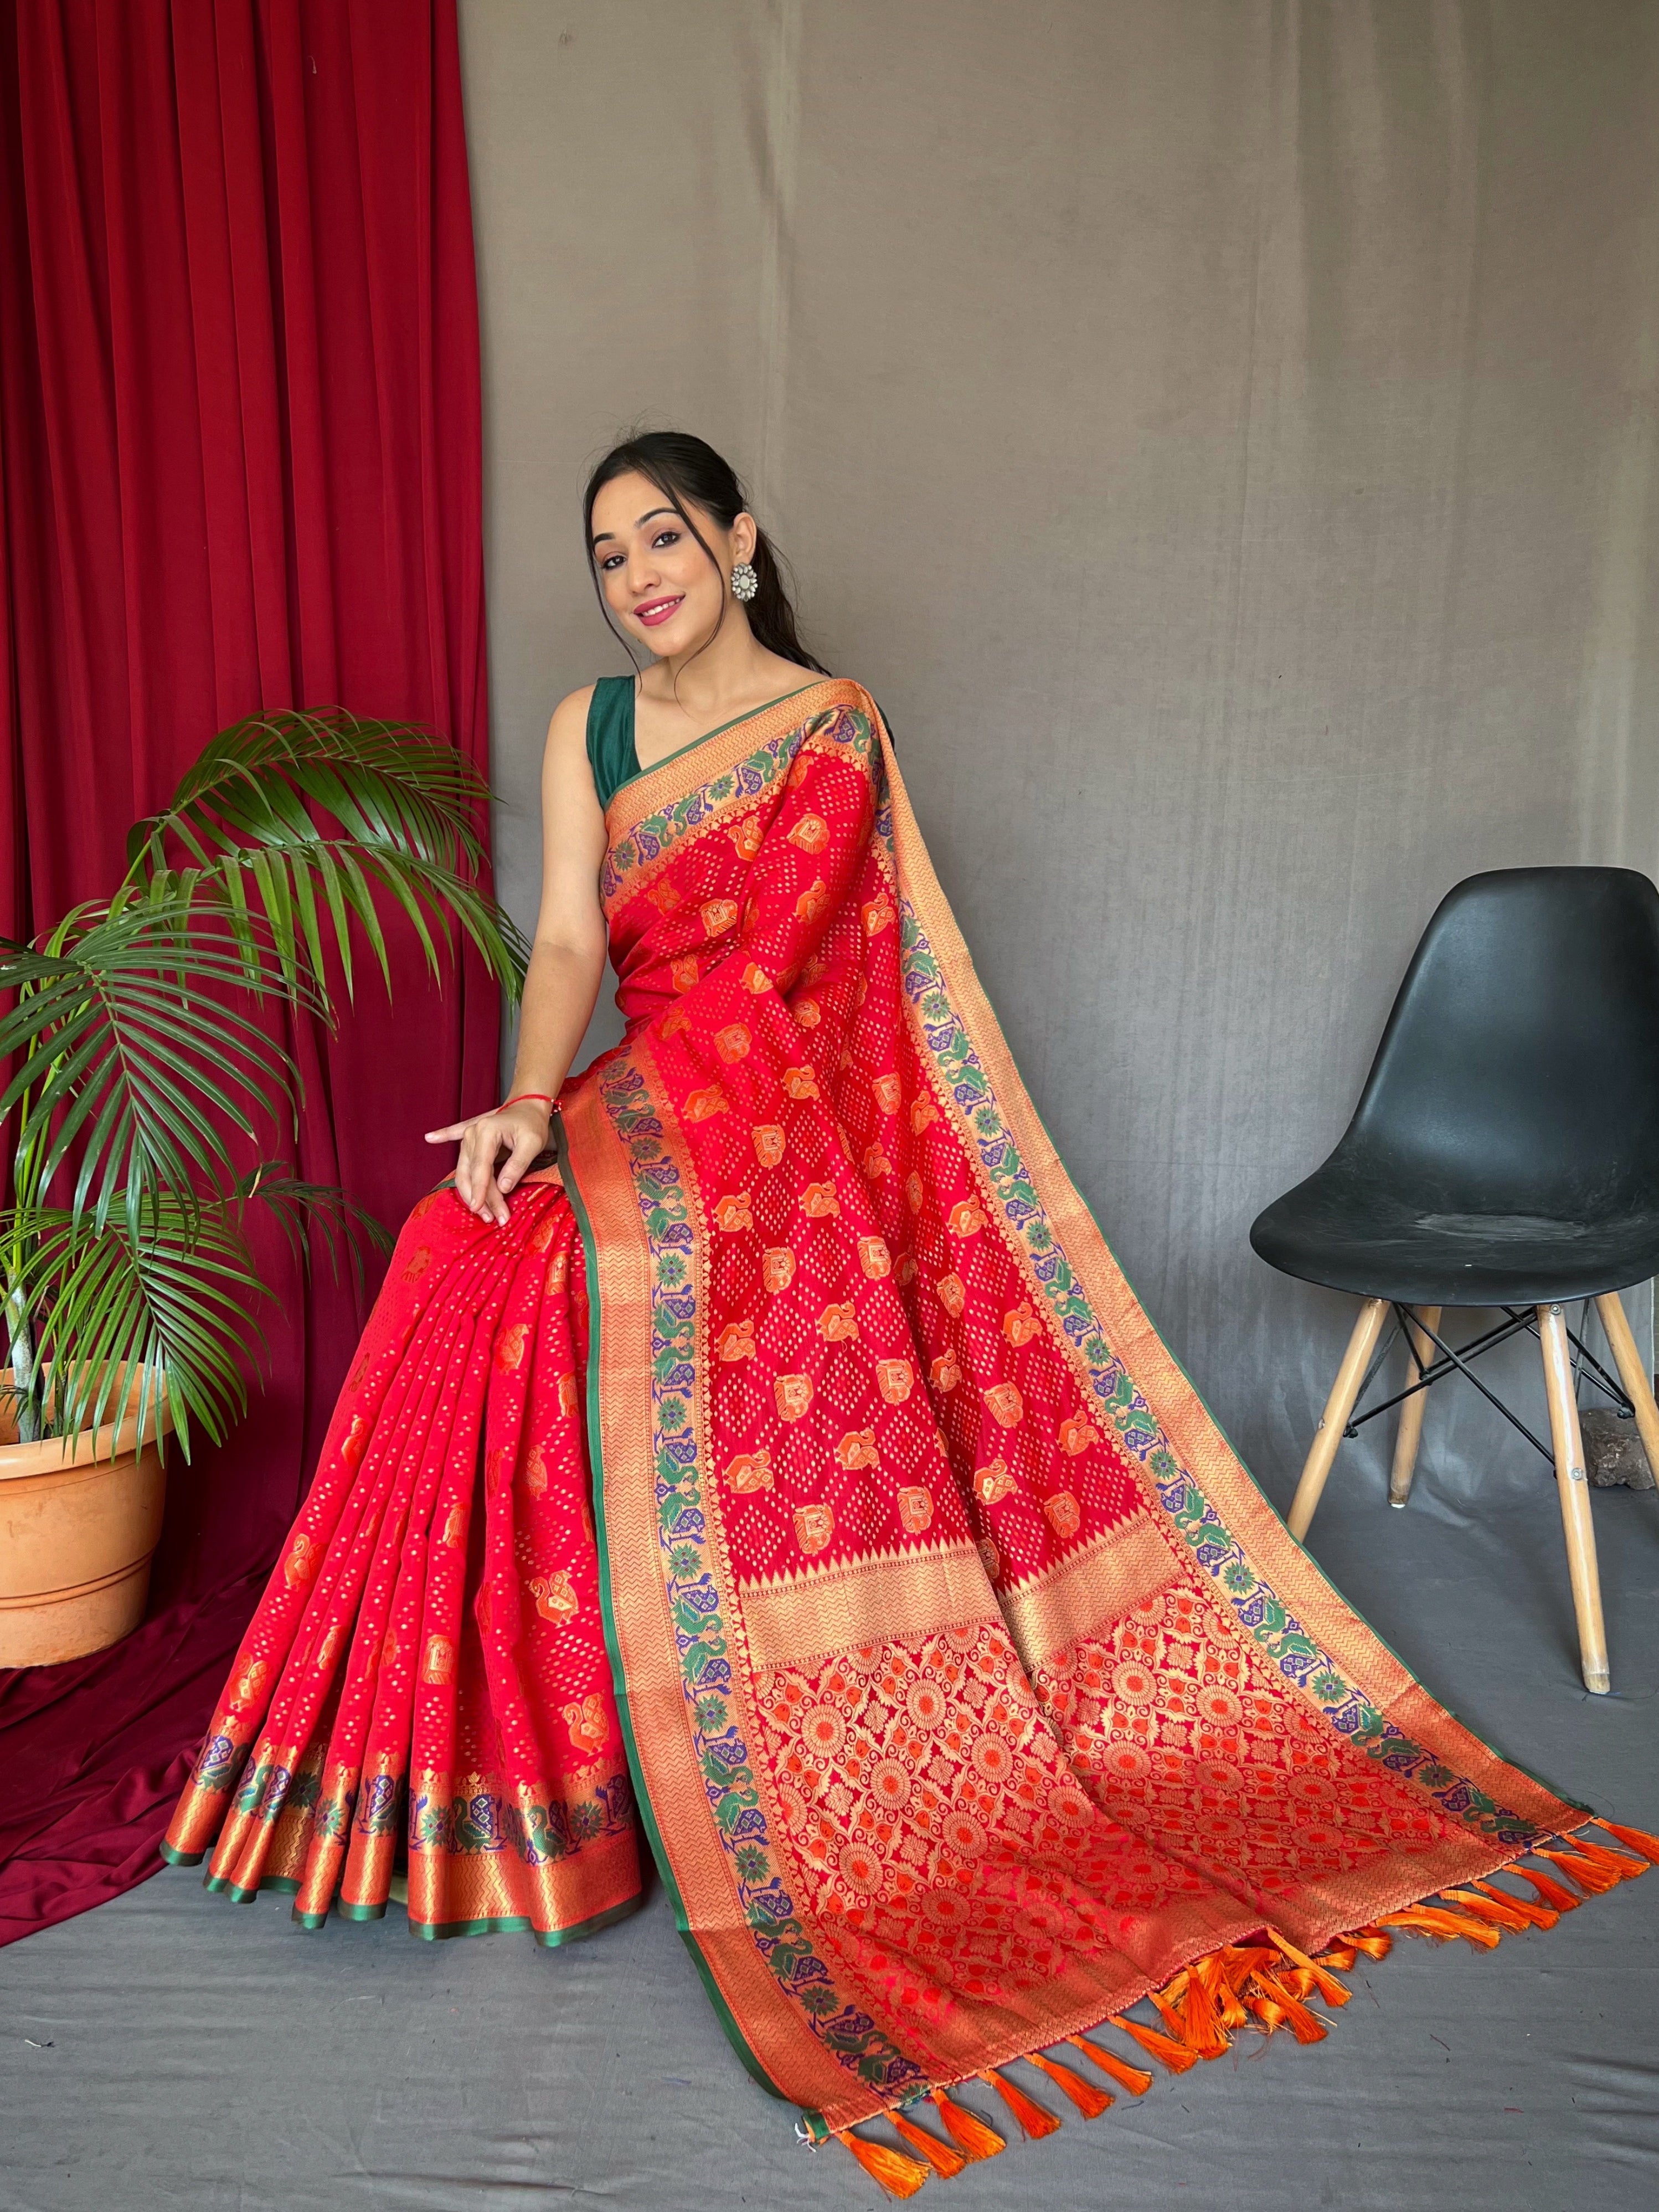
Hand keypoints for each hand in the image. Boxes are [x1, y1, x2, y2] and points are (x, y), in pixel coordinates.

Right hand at [423, 1098, 552, 1225]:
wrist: (529, 1103)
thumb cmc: (532, 1123)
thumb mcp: (532, 1144)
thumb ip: (518, 1165)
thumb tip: (503, 1187)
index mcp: (487, 1133)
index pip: (481, 1168)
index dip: (480, 1191)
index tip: (479, 1209)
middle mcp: (473, 1133)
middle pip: (470, 1172)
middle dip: (479, 1197)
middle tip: (491, 1218)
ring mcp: (468, 1134)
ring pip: (463, 1169)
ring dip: (469, 1190)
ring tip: (483, 1211)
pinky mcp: (468, 1135)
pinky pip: (452, 1137)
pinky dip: (442, 1136)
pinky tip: (430, 1137)